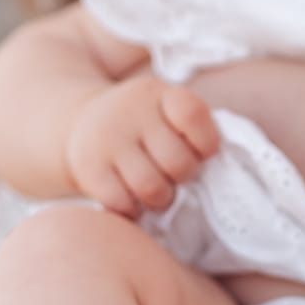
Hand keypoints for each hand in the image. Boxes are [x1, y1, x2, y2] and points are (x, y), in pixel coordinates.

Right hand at [65, 74, 218, 216]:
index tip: (202, 152)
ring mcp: (107, 140)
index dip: (206, 143)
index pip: (193, 115)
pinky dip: (132, 210)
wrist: (81, 121)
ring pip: (152, 189)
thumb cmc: (144, 126)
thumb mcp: (168, 110)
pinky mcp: (88, 168)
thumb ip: (195, 129)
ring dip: (161, 199)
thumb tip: (223, 168)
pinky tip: (131, 198)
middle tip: (174, 175)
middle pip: (178, 163)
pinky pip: (122, 203)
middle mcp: (131, 112)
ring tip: (156, 190)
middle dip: (183, 177)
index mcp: (159, 94)